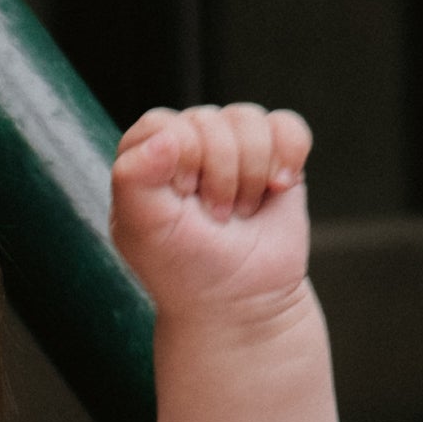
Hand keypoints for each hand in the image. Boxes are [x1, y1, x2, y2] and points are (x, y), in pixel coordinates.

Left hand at [109, 99, 312, 324]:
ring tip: (240, 212)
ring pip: (247, 119)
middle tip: (215, 218)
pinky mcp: (274, 153)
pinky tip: (278, 187)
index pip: (161, 125)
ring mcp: (232, 146)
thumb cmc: (186, 270)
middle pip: (207, 120)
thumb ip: (133, 180)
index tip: (184, 200)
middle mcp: (187, 145)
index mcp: (146, 160)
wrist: (242, 302)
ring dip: (250, 174)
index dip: (179, 159)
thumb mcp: (145, 233)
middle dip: (218, 176)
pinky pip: (287, 125)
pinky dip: (288, 155)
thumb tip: (165, 136)